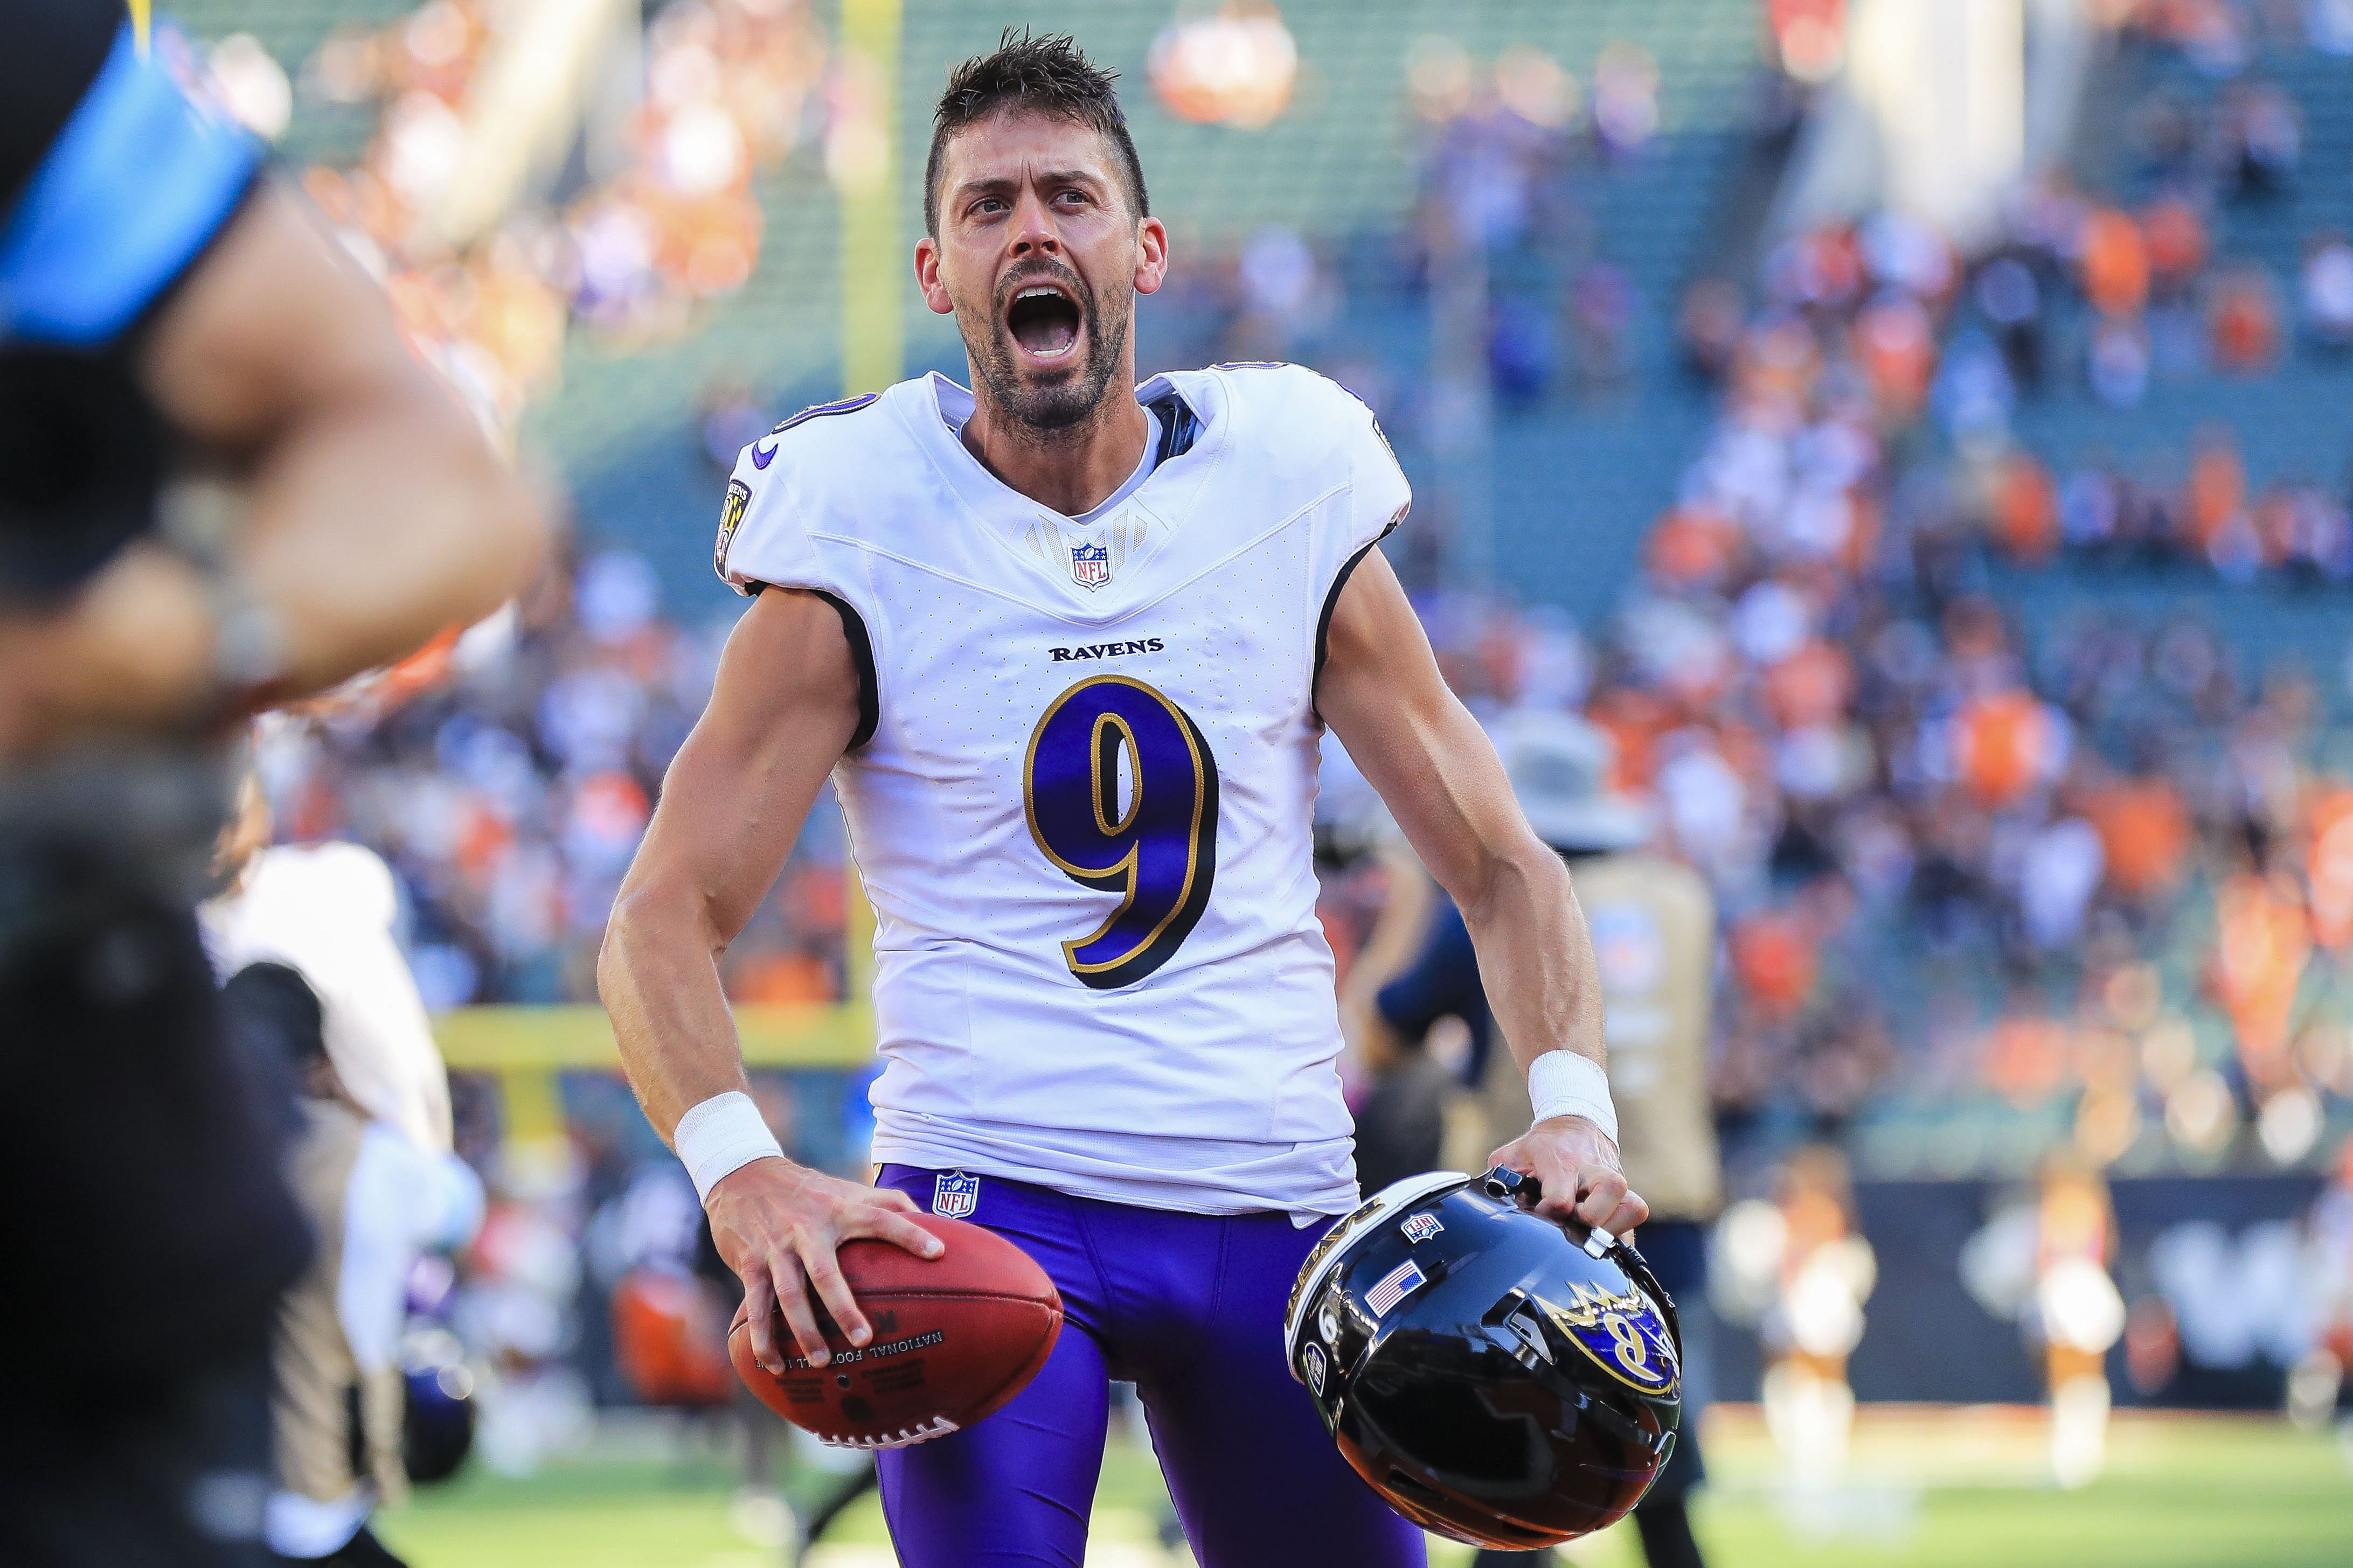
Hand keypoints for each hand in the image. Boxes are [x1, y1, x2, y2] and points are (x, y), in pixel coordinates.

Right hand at [705, 1158, 943, 1372]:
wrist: (741, 1175)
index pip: (881, 1218)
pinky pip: (757, 1307)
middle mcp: (808, 1229)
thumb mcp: (846, 1188)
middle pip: (826, 1273)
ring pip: (790, 1295)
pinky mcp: (750, 1264)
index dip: (909, 1233)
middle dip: (843, 1308)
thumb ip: (888, 1201)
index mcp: (839, 1209)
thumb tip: (933, 1218)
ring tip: (824, 1361)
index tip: (939, 1252)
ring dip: (805, 1332)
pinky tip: (776, 1366)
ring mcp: (777, 1249)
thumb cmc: (808, 1189)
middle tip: (864, 1340)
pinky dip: (764, 1339)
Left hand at [1488, 1116, 1648, 1236]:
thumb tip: (1492, 1200)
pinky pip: (1634, 1218)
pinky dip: (1622, 1233)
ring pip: (1634, 1207)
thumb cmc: (1542, 1145)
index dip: (1550, 1214)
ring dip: (1614, 1229)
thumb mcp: (1514, 1154)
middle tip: (1577, 1223)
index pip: (1560, 1198)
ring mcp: (1614, 1182)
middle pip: (1612, 1190)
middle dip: (1593, 1218)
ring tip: (1592, 1232)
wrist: (1576, 1123)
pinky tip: (1602, 1239)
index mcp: (1561, 1161)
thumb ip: (1500, 1176)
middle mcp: (1593, 1170)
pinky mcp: (1626, 1194)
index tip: (1542, 1214)